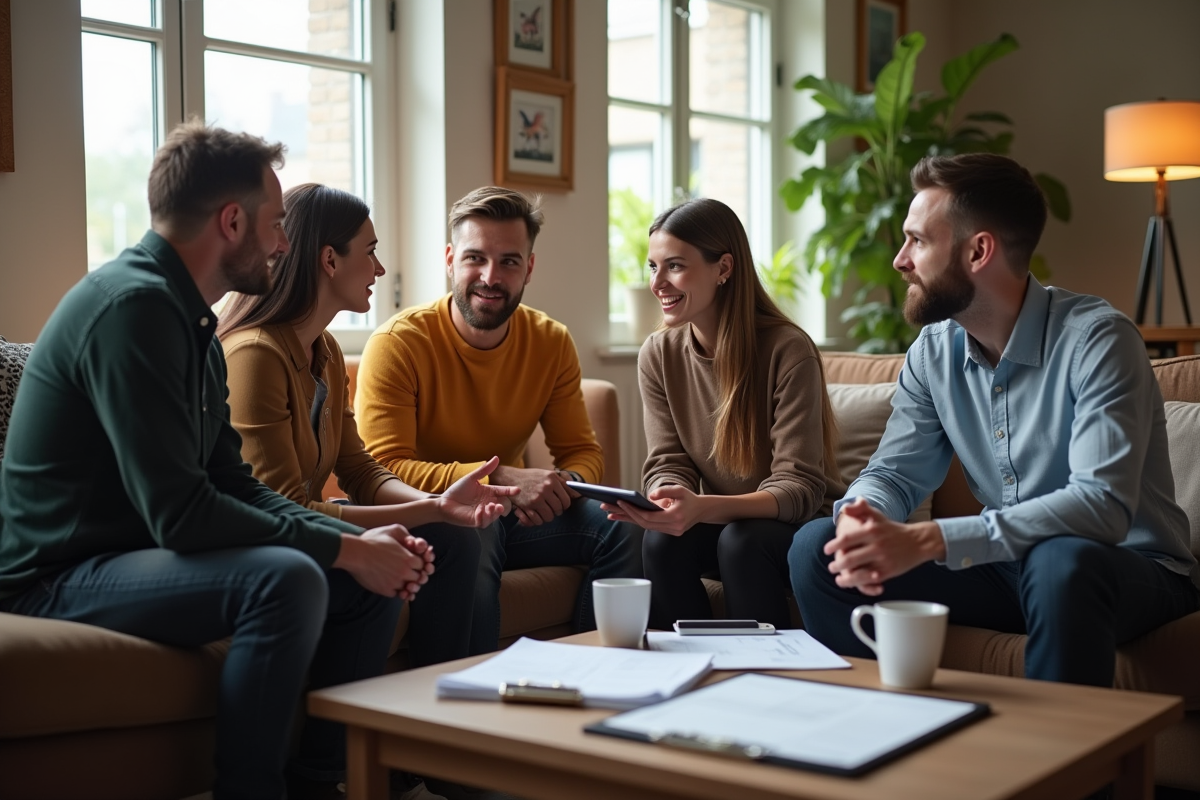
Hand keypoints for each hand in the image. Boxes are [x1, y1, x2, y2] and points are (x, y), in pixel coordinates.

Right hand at [333, 526, 430, 599]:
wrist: (355, 554)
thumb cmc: (372, 541)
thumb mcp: (392, 531)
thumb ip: (405, 534)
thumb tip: (411, 540)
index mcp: (409, 559)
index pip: (422, 565)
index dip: (418, 564)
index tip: (412, 563)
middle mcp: (405, 572)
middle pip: (418, 578)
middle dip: (414, 575)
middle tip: (407, 572)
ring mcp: (395, 583)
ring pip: (408, 588)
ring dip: (406, 585)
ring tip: (399, 579)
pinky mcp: (385, 590)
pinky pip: (396, 594)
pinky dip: (395, 591)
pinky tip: (390, 584)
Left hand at [437, 456, 519, 527]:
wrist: (444, 502)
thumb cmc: (457, 490)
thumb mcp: (471, 478)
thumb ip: (484, 470)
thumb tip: (497, 457)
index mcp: (489, 493)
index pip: (502, 492)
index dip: (510, 491)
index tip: (517, 490)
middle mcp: (487, 504)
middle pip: (501, 506)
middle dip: (502, 507)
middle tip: (499, 505)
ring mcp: (482, 514)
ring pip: (494, 516)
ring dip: (493, 512)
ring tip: (489, 506)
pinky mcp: (475, 521)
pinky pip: (483, 522)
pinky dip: (483, 517)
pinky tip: (478, 511)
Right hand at [490, 465, 572, 526]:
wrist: (511, 478)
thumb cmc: (532, 477)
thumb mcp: (548, 475)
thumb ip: (564, 484)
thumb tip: (578, 495)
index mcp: (552, 479)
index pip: (566, 500)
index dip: (564, 505)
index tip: (561, 505)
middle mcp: (545, 488)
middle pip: (559, 509)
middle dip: (556, 511)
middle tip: (551, 509)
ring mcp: (536, 498)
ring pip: (549, 517)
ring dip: (547, 517)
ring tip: (544, 511)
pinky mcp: (527, 506)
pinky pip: (538, 520)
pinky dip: (538, 520)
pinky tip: (536, 514)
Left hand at [602, 485, 705, 535]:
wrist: (702, 510)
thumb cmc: (690, 498)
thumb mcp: (679, 490)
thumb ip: (665, 491)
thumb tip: (649, 496)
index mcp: (675, 518)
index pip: (649, 517)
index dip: (633, 510)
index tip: (620, 501)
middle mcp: (672, 528)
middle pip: (643, 523)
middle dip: (625, 515)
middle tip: (608, 507)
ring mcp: (670, 532)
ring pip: (644, 526)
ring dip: (627, 519)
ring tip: (610, 514)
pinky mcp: (667, 532)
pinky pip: (648, 527)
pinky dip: (635, 521)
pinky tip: (623, 517)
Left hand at [824, 498, 945, 595]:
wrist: (919, 541)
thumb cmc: (892, 529)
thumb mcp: (877, 515)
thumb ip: (860, 510)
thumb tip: (845, 509)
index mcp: (872, 531)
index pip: (847, 539)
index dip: (834, 545)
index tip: (826, 550)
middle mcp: (877, 546)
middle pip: (850, 559)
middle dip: (837, 565)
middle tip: (831, 567)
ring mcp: (883, 560)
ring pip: (859, 573)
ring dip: (846, 579)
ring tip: (838, 579)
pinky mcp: (889, 572)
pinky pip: (870, 581)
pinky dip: (860, 584)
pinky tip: (853, 583)